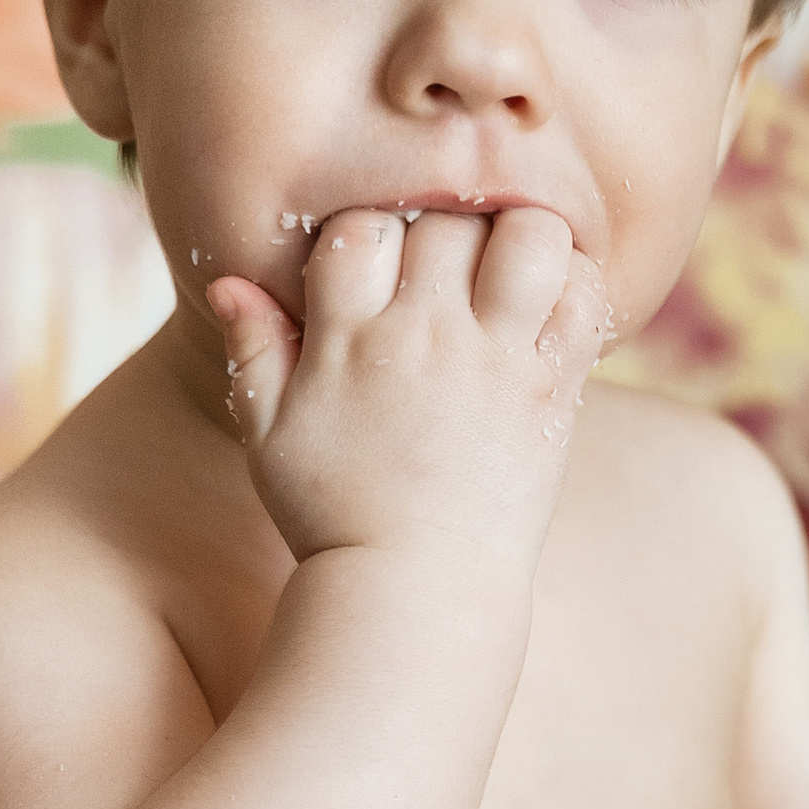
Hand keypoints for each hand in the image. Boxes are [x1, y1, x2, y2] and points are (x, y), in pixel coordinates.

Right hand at [208, 204, 611, 572]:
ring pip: (527, 237)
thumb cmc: (334, 515)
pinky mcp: (550, 392)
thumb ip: (254, 352)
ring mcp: (494, 361)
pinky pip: (583, 302)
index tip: (384, 267)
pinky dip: (578, 283)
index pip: (360, 229)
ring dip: (524, 235)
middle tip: (452, 265)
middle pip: (446, 220)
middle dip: (448, 226)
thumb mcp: (270, 437)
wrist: (416, 589)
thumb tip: (225, 281)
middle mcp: (424, 338)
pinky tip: (554, 303)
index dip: (371, 233)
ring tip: (510, 267)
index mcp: (348, 340)